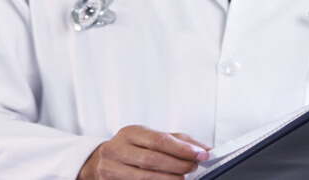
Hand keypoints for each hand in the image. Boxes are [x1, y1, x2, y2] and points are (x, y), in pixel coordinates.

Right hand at [78, 125, 210, 179]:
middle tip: (193, 167)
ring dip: (169, 179)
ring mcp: (110, 168)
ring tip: (182, 178)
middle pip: (151, 159)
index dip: (181, 149)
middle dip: (177, 165)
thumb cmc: (133, 150)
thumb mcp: (152, 139)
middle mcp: (115, 149)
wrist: (103, 162)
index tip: (200, 154)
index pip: (158, 140)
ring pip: (144, 177)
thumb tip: (205, 149)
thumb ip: (179, 142)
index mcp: (129, 133)